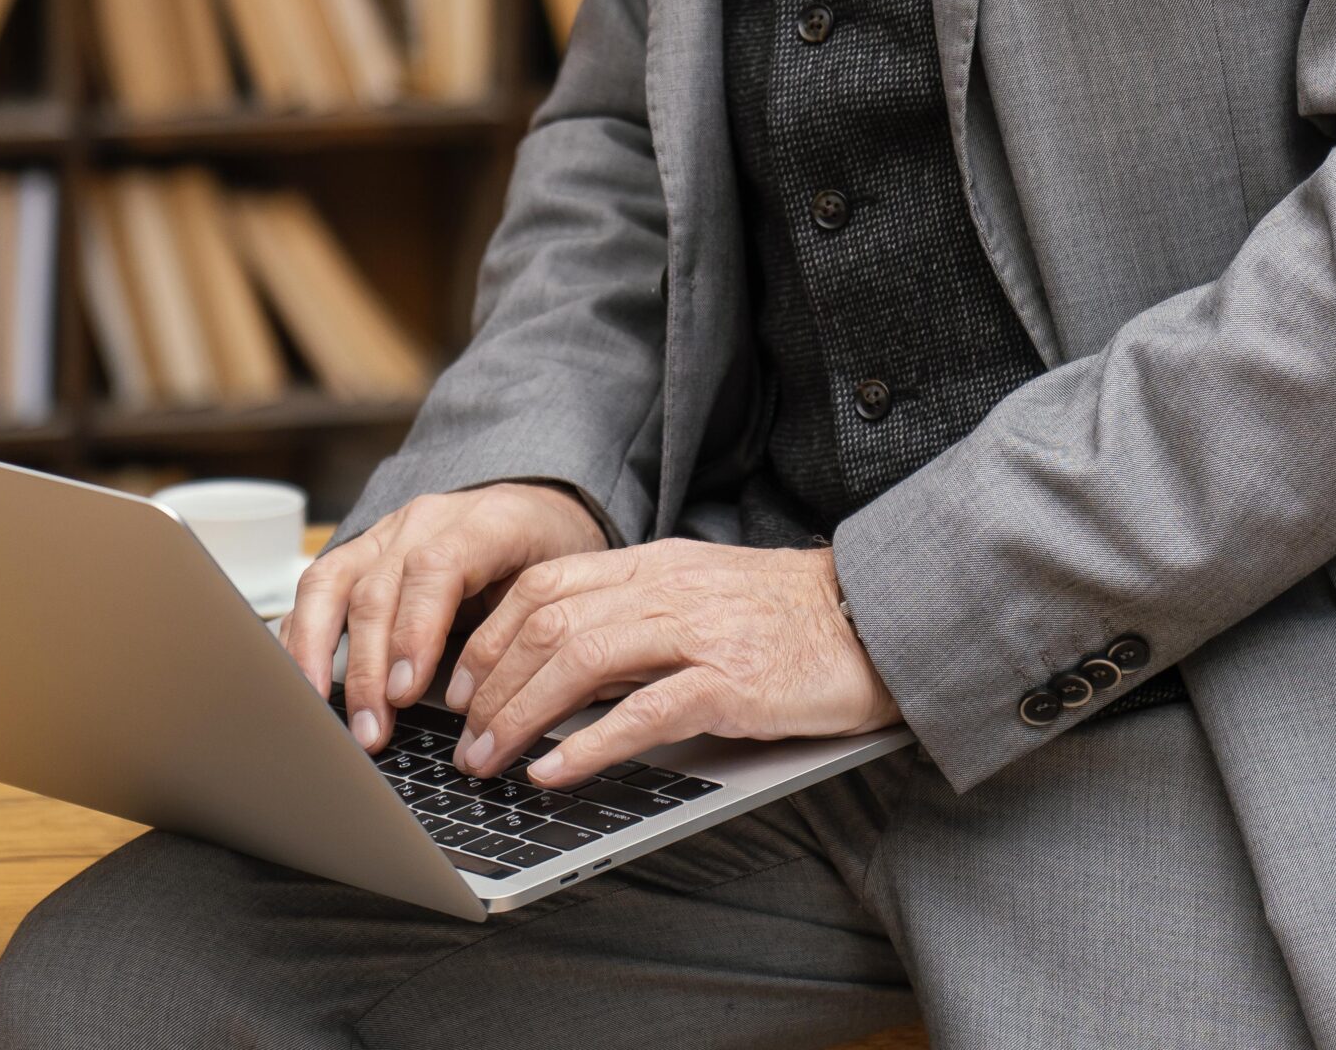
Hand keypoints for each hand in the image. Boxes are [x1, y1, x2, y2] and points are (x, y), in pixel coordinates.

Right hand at [279, 482, 606, 753]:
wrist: (535, 510)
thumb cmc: (547, 556)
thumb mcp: (557, 586)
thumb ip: (523, 632)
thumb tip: (490, 713)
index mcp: (483, 522)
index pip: (437, 568)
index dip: (415, 630)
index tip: (406, 692)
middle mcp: (424, 521)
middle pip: (379, 587)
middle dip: (368, 667)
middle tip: (371, 731)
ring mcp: (385, 534)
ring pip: (331, 582)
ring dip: (318, 653)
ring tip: (320, 713)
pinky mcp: (359, 553)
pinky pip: (316, 588)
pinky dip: (300, 636)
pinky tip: (299, 682)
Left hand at [441, 538, 900, 788]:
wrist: (876, 617)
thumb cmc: (788, 616)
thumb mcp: (701, 594)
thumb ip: (635, 614)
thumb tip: (560, 663)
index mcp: (656, 563)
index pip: (547, 585)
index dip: (490, 636)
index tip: (459, 684)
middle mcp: (669, 587)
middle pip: (550, 623)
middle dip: (490, 684)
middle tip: (462, 740)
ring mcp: (700, 632)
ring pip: (582, 661)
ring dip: (522, 715)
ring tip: (491, 760)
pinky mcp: (733, 682)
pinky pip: (645, 711)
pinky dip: (589, 745)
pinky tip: (555, 773)